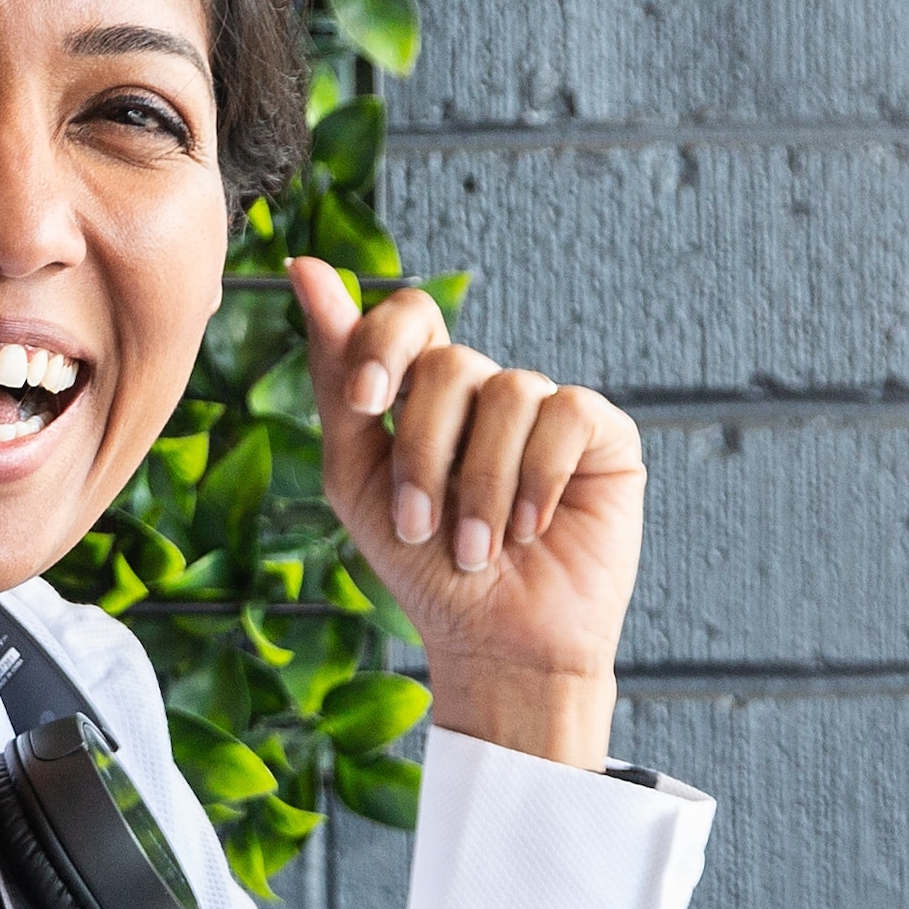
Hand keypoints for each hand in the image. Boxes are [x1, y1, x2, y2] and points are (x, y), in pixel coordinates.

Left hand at [289, 256, 641, 767]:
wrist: (493, 641)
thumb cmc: (423, 565)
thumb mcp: (358, 475)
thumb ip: (336, 378)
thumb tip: (303, 266)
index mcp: (427, 392)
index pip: (408, 317)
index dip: (382, 344)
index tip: (365, 401)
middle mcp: (489, 391)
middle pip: (449, 363)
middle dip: (424, 451)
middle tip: (421, 525)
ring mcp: (548, 409)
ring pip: (508, 391)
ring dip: (480, 485)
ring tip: (478, 549)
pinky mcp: (604, 435)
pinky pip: (566, 413)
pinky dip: (536, 478)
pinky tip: (530, 528)